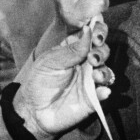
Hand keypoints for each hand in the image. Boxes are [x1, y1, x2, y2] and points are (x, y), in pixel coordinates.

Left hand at [14, 23, 113, 139]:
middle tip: (92, 58)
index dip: (99, 31)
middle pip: (103, 51)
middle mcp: (86, 63)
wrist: (32, 110)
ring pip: (107, 72)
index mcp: (75, 50)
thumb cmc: (39, 80)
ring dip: (105, 72)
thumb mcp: (51, 61)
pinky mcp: (92, 98)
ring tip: (96, 76)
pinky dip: (105, 91)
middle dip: (102, 52)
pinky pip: (104, 92)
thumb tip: (88, 29)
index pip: (93, 35)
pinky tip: (102, 91)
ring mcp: (90, 81)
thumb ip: (71, 49)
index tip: (97, 36)